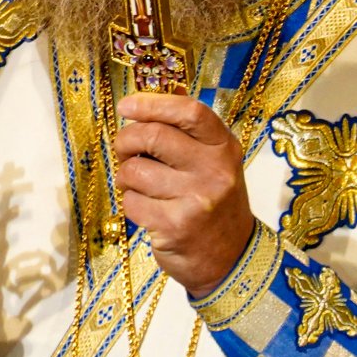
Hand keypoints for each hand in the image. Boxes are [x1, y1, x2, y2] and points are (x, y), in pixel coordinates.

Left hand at [113, 92, 251, 296]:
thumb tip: (157, 97)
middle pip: (153, 135)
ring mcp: (195, 200)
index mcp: (224, 148)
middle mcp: (214, 171)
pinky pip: (131, 201)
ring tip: (139, 184)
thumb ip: (189, 132)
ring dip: (126, 176)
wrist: (231, 259)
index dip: (152, 103)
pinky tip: (146, 209)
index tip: (127, 106)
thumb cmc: (215, 202)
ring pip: (135, 170)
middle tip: (125, 150)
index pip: (189, 112)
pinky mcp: (174, 227)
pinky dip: (130, 202)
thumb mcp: (214, 163)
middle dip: (126, 140)